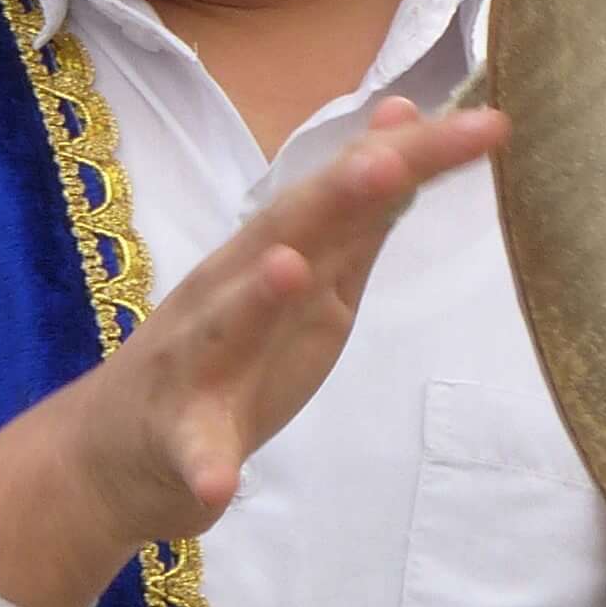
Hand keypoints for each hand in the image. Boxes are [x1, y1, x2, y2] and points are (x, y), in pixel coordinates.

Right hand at [0, 98, 505, 606]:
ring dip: (256, 298)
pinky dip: (204, 464)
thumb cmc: (223, 356)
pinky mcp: (177, 441)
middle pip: (288, 235)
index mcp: (272, 254)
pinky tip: (220, 482)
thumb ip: (352, 212)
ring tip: (290, 269)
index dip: (412, 158)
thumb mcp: (304, 277)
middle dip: (338, 196)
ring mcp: (197, 366)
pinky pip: (192, 454)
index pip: (346, 191)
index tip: (489, 126)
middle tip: (393, 159)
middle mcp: (231, 292)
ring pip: (227, 327)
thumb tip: (403, 124)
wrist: (117, 453)